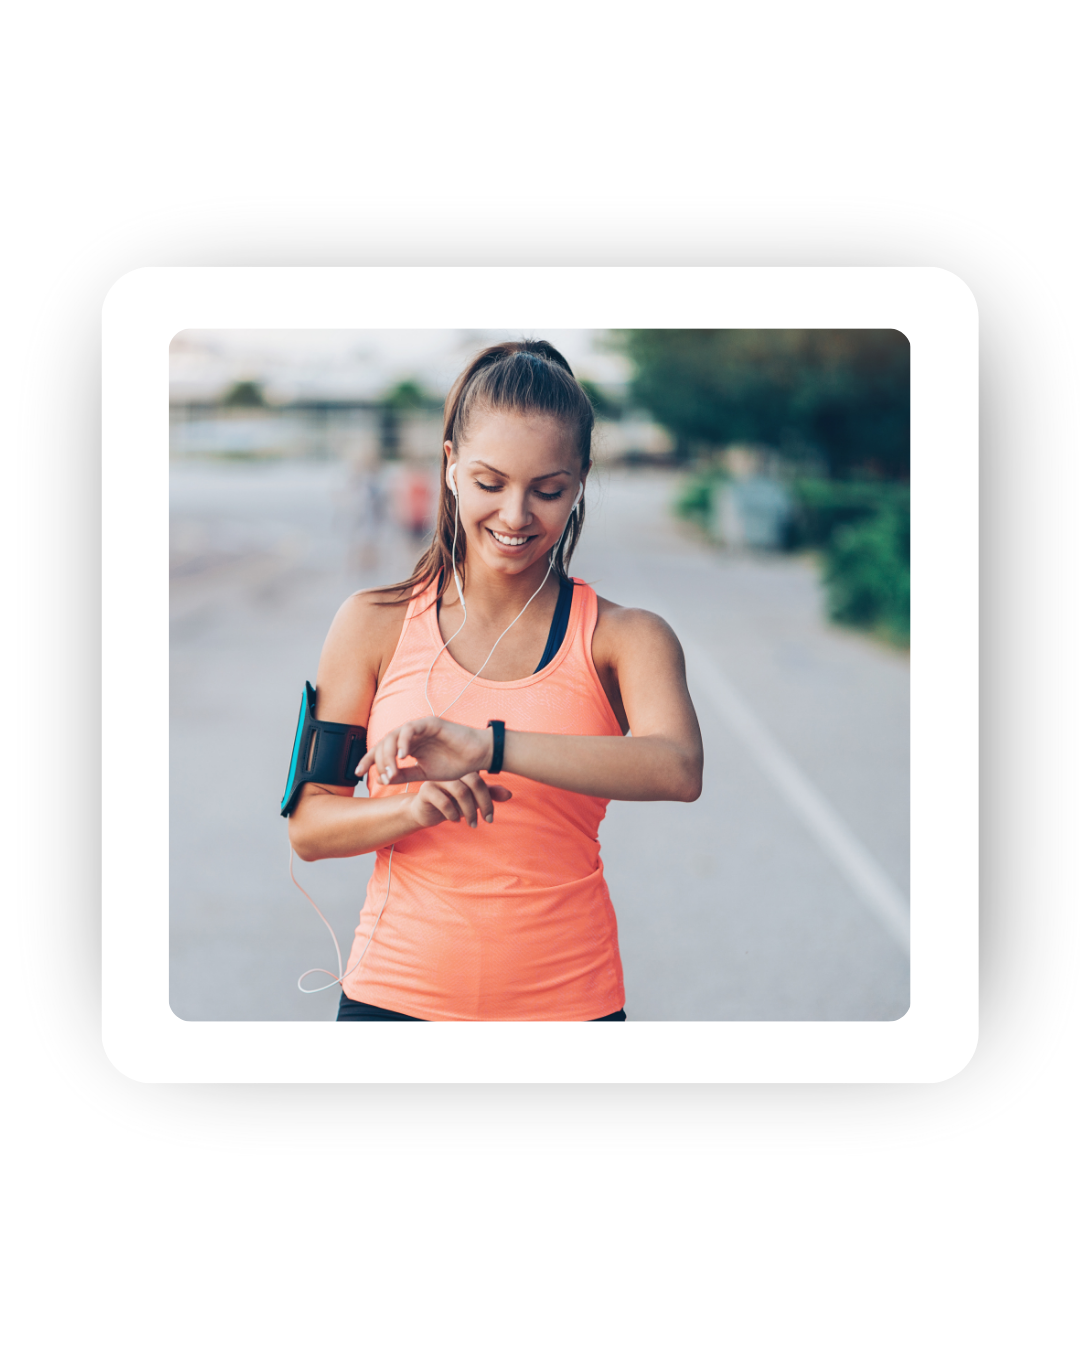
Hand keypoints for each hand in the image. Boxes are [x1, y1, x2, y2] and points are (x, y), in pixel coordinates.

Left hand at [357, 717, 492, 786]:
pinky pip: (410, 729)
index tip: (358, 774)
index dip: (369, 761)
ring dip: (389, 754)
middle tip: (384, 777)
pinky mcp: (430, 722)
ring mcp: (419, 727)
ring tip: (391, 770)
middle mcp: (410, 736)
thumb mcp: (424, 774)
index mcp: (408, 746)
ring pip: (394, 736)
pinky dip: (403, 742)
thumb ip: (405, 775)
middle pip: (384, 743)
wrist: (478, 757)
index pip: (382, 751)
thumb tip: (383, 779)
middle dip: (378, 761)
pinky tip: (402, 756)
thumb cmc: (455, 764)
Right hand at [406, 774, 512, 830]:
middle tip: (485, 821)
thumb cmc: (451, 802)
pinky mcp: (426, 790)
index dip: (489, 799)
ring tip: (471, 824)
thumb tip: (510, 794)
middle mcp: (451, 770)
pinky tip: (455, 820)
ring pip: (460, 791)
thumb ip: (489, 794)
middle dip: (482, 804)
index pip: (482, 780)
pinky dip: (453, 814)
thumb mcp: (472, 800)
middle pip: (474, 782)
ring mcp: (437, 778)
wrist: (425, 811)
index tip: (490, 817)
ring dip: (469, 811)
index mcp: (463, 770)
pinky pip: (443, 801)